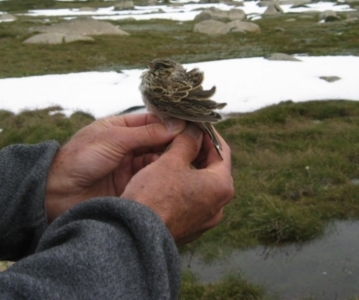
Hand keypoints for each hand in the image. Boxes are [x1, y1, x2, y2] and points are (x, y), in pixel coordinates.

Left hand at [45, 113, 185, 221]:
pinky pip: (154, 177)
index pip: (155, 121)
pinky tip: (178, 172)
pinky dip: (165, 174)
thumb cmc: (80, 158)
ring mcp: (133, 166)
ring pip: (160, 159)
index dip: (174, 122)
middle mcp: (131, 145)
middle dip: (178, 141)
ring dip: (174, 158)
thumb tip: (177, 123)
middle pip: (161, 140)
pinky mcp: (134, 184)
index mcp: (123, 128)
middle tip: (199, 143)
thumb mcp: (114, 139)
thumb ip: (146, 132)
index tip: (195, 124)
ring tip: (193, 158)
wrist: (57, 193)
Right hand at [121, 123, 233, 244]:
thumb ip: (187, 142)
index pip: (222, 150)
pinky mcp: (191, 227)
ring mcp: (205, 219)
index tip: (195, 123)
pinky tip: (167, 176)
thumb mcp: (171, 161)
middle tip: (181, 136)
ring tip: (171, 153)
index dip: (208, 133)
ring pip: (201, 183)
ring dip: (189, 166)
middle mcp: (219, 205)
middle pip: (213, 168)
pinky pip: (192, 198)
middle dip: (197, 149)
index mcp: (221, 186)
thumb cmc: (155, 195)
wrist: (136, 235)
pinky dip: (184, 184)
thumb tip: (194, 131)